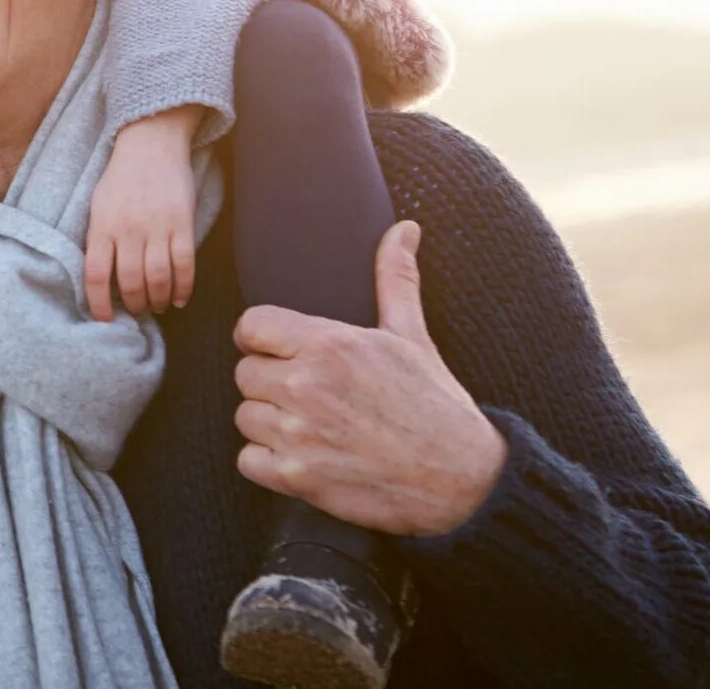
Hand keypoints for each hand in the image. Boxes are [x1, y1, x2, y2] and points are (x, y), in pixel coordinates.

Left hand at [86, 107, 199, 320]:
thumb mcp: (97, 205)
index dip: (99, 303)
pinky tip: (180, 299)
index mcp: (102, 226)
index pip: (94, 274)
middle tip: (138, 311)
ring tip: (157, 307)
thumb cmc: (120, 178)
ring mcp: (157, 227)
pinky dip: (183, 287)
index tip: (104, 319)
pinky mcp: (182, 223)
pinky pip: (185, 264)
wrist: (150, 144)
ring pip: (158, 278)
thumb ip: (98, 237)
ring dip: (158, 300)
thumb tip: (98, 276)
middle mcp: (128, 230)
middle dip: (134, 304)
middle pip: (130, 281)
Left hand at [232, 221, 508, 536]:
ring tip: (311, 424)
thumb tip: (404, 228)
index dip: (264, 339)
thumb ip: (395, 278)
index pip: (251, 326)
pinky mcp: (296, 478)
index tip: (284, 351)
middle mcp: (306, 386)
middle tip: (308, 393)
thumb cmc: (437, 406)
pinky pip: (247, 461)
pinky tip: (303, 456)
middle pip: (245, 373)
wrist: (465, 482)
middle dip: (271, 382)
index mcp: (329, 345)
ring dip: (269, 422)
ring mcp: (298, 434)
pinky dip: (267, 462)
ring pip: (245, 417)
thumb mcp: (413, 337)